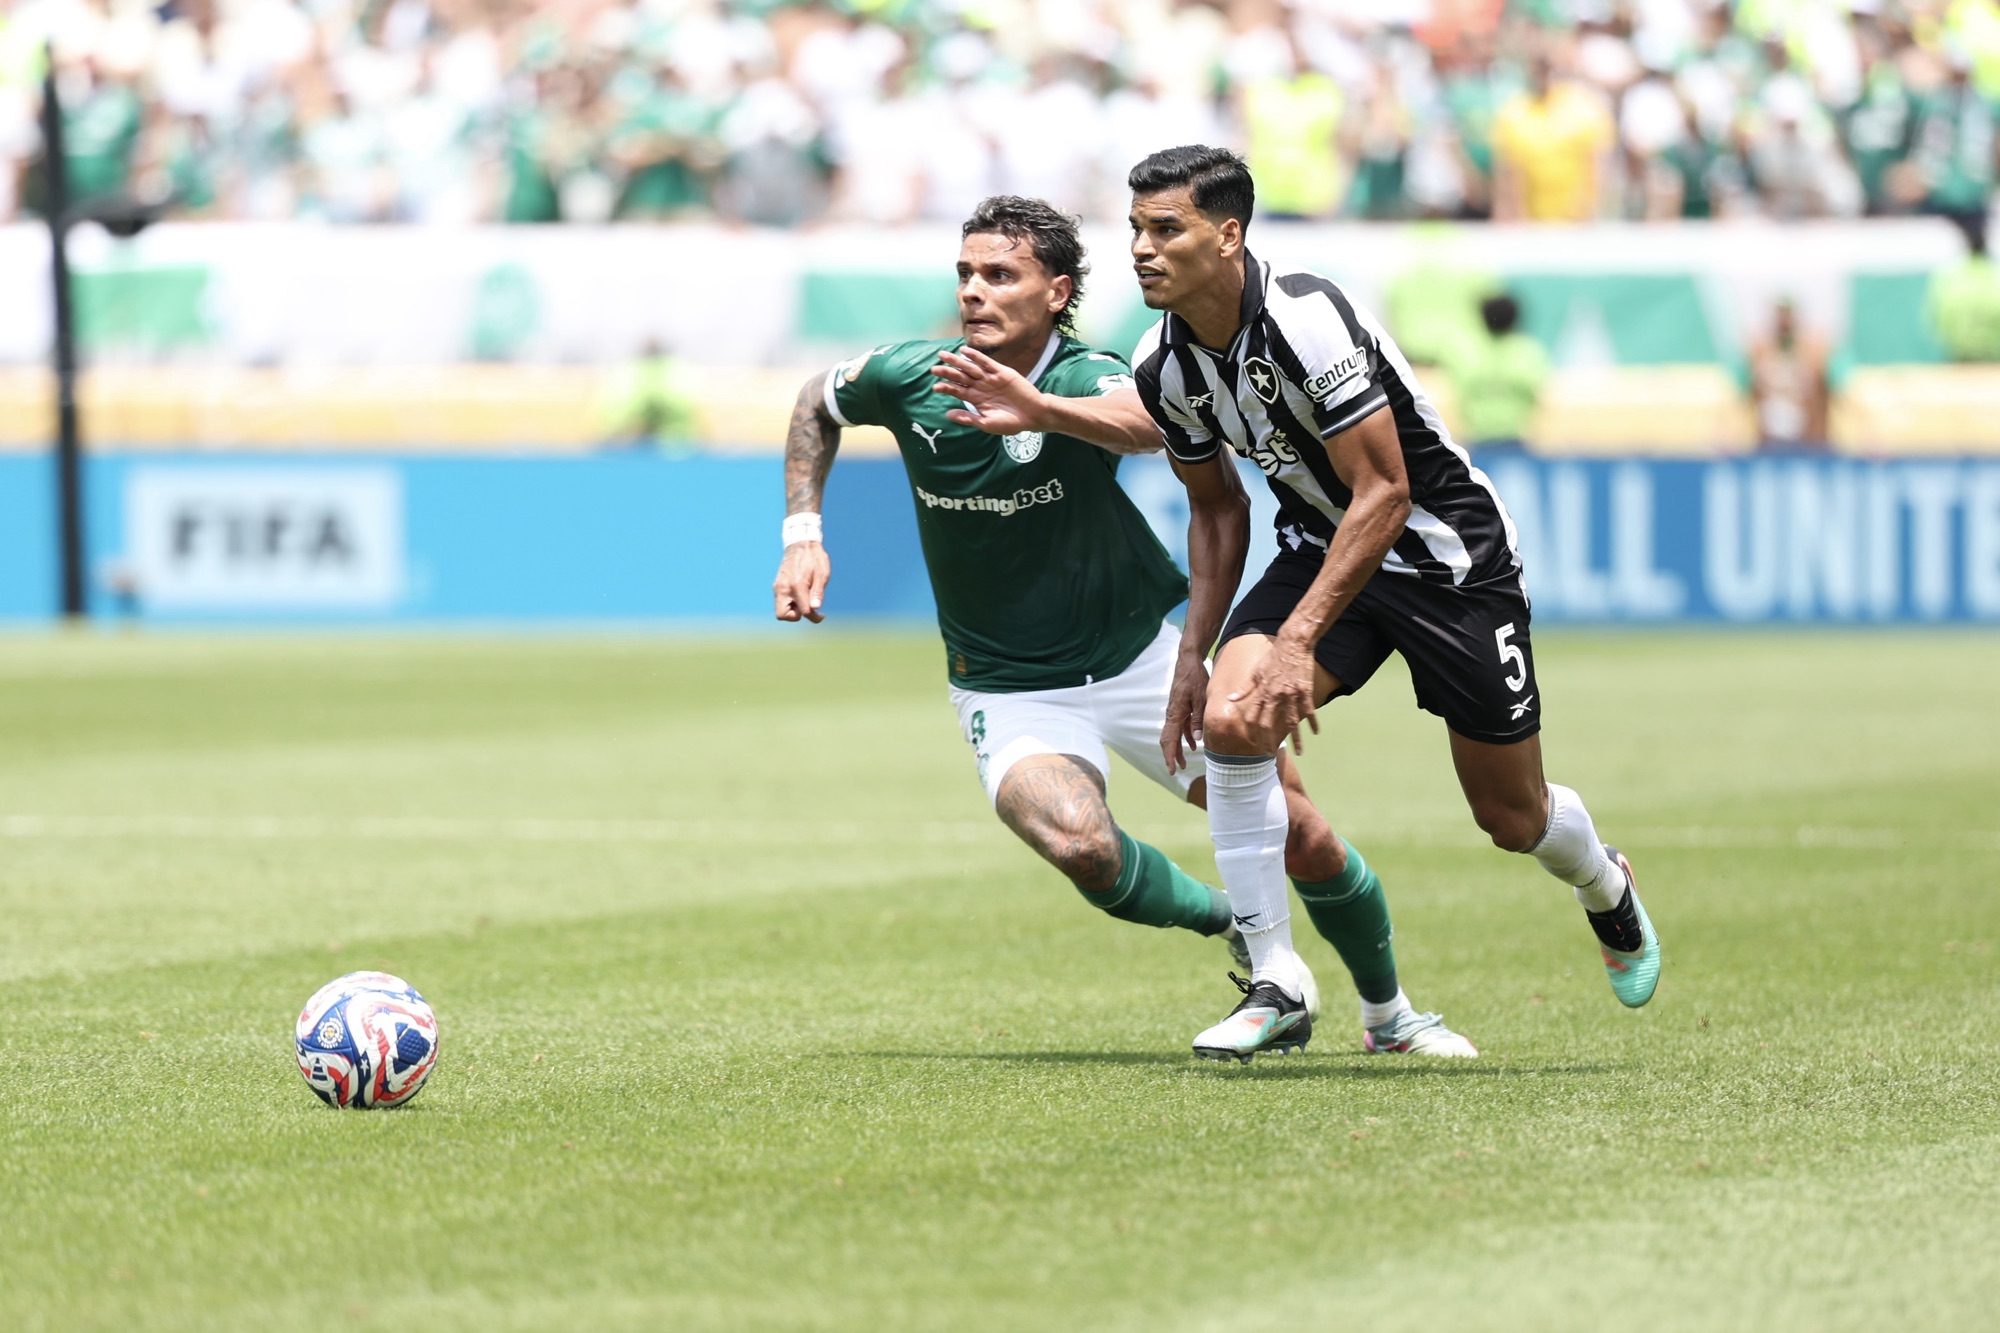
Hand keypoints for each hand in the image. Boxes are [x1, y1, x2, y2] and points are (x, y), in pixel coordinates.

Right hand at [773, 541, 829, 622]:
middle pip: (782, 616)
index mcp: (797, 585)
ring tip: (804, 598)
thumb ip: (818, 592)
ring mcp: (777, 587)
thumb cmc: (814, 558)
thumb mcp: (822, 574)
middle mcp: (784, 588)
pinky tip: (800, 594)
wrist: (801, 544)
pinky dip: (790, 603)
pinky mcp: (776, 585)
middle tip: (807, 606)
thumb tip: (815, 608)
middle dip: (796, 616)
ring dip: (792, 610)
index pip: (804, 611)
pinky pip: (780, 601)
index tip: (822, 615)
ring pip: (780, 610)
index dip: (814, 617)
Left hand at [928, 347, 1043, 435]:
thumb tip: (948, 414)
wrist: (1033, 415)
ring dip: (957, 361)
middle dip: (948, 372)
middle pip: (961, 377)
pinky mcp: (1002, 372)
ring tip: (943, 355)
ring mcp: (991, 378)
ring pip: (970, 368)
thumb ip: (968, 418)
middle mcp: (981, 387)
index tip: (935, 387)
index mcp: (976, 399)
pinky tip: (964, 351)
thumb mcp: (987, 423)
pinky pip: (986, 363)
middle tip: (934, 369)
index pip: (958, 391)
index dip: (947, 388)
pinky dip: (976, 357)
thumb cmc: (1011, 423)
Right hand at [1160, 653, 1209, 772]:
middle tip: (1177, 770)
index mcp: (1175, 714)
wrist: (1188, 661)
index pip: (1169, 740)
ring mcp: (1175, 711)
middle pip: (1168, 740)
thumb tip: (1197, 739)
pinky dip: (1185, 736)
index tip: (1172, 770)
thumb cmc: (1194, 677)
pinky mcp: (1180, 707)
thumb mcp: (1201, 698)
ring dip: (1178, 748)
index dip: (1170, 756)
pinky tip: (1192, 744)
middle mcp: (1172, 714)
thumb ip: (1198, 719)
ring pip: (1174, 734)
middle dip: (1172, 756)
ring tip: (1184, 762)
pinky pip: (1180, 726)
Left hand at [1228, 635, 1320, 753]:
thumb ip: (1244, 688)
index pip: (1254, 717)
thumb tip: (1230, 699)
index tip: (1253, 743)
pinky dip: (1313, 722)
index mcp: (1262, 692)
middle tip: (1270, 754)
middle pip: (1270, 724)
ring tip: (1299, 751)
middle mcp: (1276, 696)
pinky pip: (1309, 710)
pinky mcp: (1305, 690)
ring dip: (1296, 738)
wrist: (1293, 644)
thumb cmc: (1273, 657)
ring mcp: (1292, 694)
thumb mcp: (1256, 671)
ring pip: (1292, 722)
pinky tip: (1316, 732)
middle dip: (1269, 741)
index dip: (1252, 731)